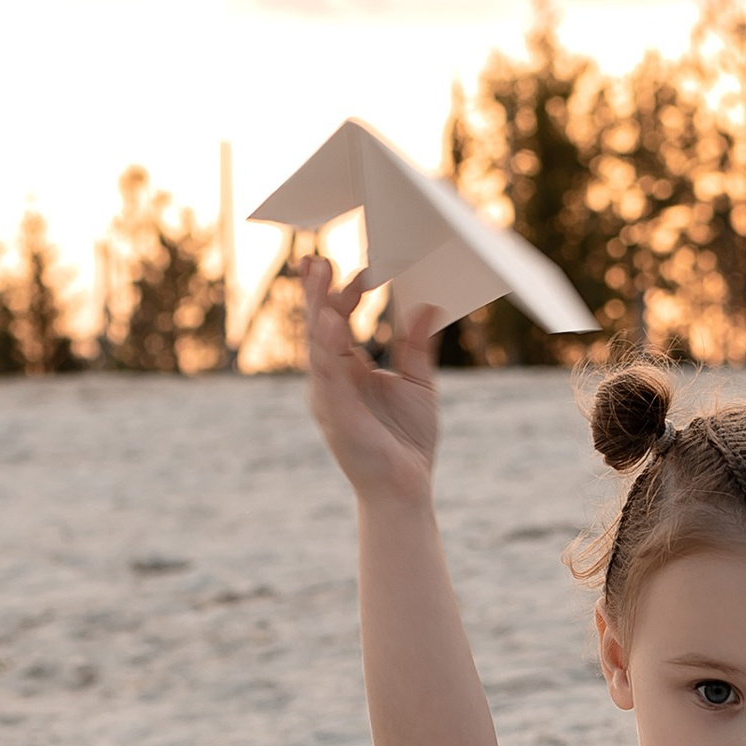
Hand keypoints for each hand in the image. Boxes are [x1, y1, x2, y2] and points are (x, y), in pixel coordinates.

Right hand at [303, 254, 444, 504]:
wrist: (405, 488)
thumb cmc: (408, 442)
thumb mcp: (418, 384)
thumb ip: (417, 346)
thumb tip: (428, 306)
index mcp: (348, 370)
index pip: (339, 322)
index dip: (346, 293)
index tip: (361, 268)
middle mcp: (332, 380)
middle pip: (320, 326)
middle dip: (318, 291)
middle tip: (317, 256)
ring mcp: (329, 396)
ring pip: (317, 344)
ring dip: (317, 309)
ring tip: (318, 275)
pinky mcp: (335, 413)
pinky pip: (327, 375)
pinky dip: (327, 347)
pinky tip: (331, 322)